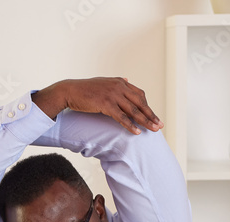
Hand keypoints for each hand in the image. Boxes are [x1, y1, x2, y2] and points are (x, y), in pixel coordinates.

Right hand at [32, 77, 162, 133]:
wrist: (69, 91)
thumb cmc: (85, 89)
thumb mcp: (103, 82)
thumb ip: (117, 83)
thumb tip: (128, 80)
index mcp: (120, 82)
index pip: (139, 95)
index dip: (148, 107)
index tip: (154, 116)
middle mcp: (119, 86)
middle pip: (140, 103)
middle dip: (151, 115)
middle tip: (160, 125)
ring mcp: (113, 95)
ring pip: (133, 111)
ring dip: (145, 121)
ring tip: (153, 130)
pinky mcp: (105, 104)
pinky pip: (121, 117)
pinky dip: (130, 125)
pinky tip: (136, 132)